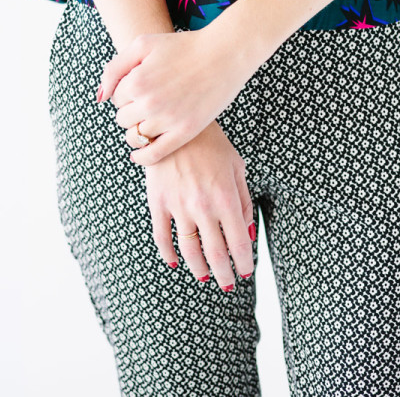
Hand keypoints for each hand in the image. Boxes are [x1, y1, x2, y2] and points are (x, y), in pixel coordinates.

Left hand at [96, 7, 263, 164]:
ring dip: (135, 131)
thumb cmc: (182, 46)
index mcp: (136, 81)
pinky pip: (154, 154)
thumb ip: (115, 68)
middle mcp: (149, 102)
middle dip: (130, 111)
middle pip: (122, 119)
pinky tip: (139, 153)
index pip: (116, 99)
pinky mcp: (185, 132)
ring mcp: (167, 119)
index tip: (141, 88)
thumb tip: (100, 98)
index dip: (127, 94)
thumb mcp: (143, 44)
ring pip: (134, 137)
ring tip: (147, 122)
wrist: (223, 54)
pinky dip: (142, 157)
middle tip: (146, 103)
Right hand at [145, 120, 256, 289]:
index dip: (244, 262)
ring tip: (205, 276)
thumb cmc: (211, 143)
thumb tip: (249, 232)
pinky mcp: (158, 201)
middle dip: (224, 274)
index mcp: (226, 198)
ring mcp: (178, 206)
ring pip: (189, 250)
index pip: (239, 243)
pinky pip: (162, 236)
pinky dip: (168, 254)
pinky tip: (175, 262)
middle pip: (215, 254)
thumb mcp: (236, 167)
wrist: (175, 123)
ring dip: (199, 269)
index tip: (245, 271)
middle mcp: (203, 206)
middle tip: (228, 283)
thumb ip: (244, 201)